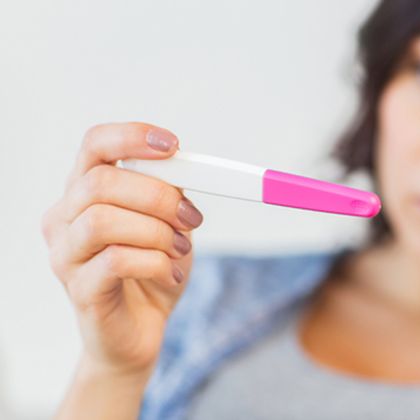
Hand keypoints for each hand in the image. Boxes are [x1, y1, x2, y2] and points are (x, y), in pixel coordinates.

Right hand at [41, 122, 203, 376]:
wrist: (140, 331)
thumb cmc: (151, 271)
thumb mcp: (168, 224)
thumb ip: (169, 193)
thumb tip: (185, 167)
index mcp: (84, 192)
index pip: (94, 145)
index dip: (131, 137)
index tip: (173, 145)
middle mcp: (64, 218)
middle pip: (100, 183)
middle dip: (157, 196)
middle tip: (191, 217)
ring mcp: (66, 255)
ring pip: (103, 221)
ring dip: (156, 232)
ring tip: (180, 249)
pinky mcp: (79, 290)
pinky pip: (115, 262)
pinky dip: (155, 263)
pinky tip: (170, 273)